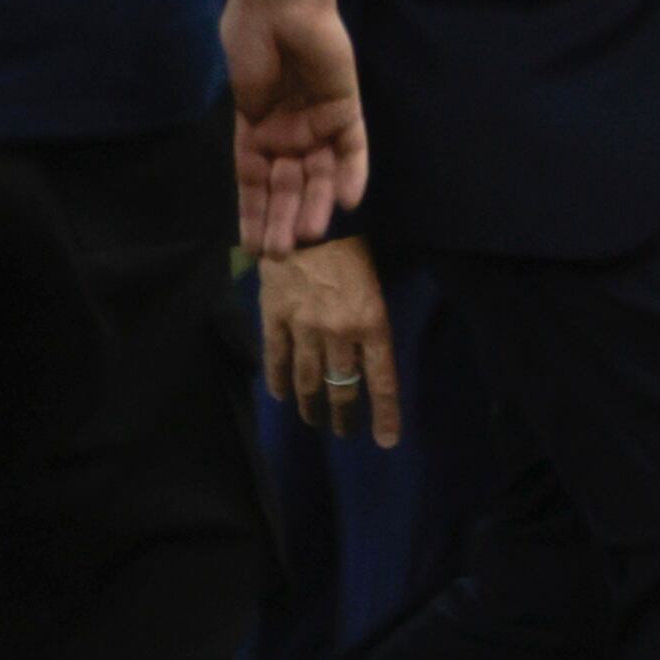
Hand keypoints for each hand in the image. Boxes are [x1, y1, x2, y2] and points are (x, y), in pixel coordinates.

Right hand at [222, 0, 365, 255]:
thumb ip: (251, 129)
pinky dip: (352, 174)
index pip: (255, 183)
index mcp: (256, 131)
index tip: (250, 247)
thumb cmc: (249, 36)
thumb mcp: (239, 89)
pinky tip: (346, 201)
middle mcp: (289, 134)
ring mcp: (318, 124)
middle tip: (278, 254)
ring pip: (319, 175)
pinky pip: (353, 149)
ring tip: (308, 236)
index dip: (253, 214)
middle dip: (282, 219)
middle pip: (287, 186)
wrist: (280, 1)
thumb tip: (257, 170)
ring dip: (314, 205)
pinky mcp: (346, 110)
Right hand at [258, 234, 400, 447]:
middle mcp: (340, 334)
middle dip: (344, 416)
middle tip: (343, 432)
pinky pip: (276, 357)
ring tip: (313, 420)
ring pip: (308, 379)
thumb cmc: (352, 246)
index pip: (383, 383)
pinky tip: (280, 395)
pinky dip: (277, 379)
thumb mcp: (375, 287)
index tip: (385, 441)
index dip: (385, 415)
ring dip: (311, 405)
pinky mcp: (274, 317)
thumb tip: (367, 359)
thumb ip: (371, 325)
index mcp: (373, 325)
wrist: (308, 218)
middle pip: (343, 388)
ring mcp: (304, 327)